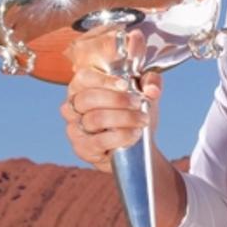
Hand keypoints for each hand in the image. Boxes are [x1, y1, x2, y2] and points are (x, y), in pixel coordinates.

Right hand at [60, 28, 162, 171]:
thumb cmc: (133, 114)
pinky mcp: (82, 148)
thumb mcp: (144, 94)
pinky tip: (134, 134)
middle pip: (88, 98)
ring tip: (142, 120)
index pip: (84, 77)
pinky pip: (99, 141)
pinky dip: (121, 136)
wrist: (136, 148)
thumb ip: (151, 83)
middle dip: (118, 100)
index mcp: (83, 87)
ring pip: (95, 119)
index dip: (104, 80)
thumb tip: (152, 88)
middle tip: (138, 103)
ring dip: (124, 118)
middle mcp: (73, 106)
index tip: (125, 84)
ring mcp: (75, 128)